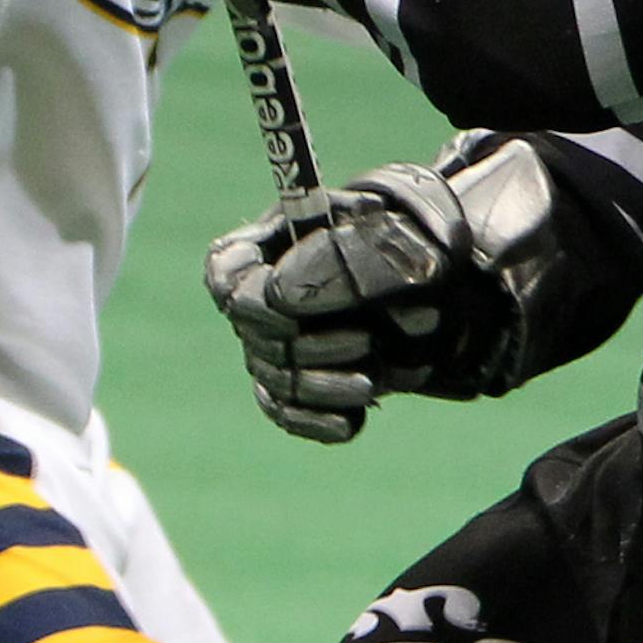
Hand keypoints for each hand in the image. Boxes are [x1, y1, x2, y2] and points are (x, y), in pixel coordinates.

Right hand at [204, 141, 555, 441]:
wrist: (415, 280)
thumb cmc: (388, 235)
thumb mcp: (383, 220)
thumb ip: (358, 239)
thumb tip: (319, 279)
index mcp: (262, 248)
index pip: (227, 275)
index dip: (254, 297)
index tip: (292, 308)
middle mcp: (255, 304)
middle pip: (260, 335)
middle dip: (315, 343)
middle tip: (366, 341)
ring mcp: (266, 351)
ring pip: (280, 379)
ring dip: (326, 385)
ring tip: (373, 382)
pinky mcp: (288, 390)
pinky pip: (290, 414)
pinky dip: (319, 421)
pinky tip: (353, 422)